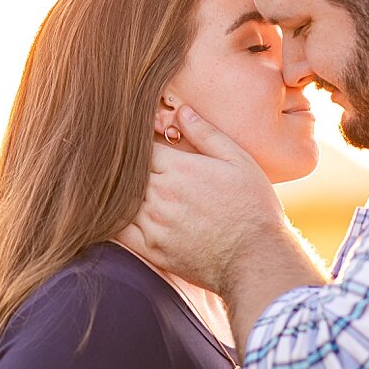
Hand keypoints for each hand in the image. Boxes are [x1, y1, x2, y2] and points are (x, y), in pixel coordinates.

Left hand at [118, 105, 288, 293]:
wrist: (255, 257)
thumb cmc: (252, 206)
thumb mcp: (238, 160)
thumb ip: (206, 134)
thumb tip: (181, 111)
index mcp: (178, 168)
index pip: (142, 147)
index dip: (141, 144)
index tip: (140, 144)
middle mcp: (160, 194)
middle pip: (129, 172)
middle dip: (128, 166)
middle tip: (123, 161)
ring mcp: (153, 223)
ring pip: (121, 199)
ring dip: (119, 191)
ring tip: (119, 185)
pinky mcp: (152, 250)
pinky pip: (119, 231)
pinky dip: (113, 220)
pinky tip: (113, 213)